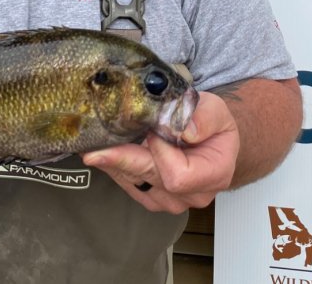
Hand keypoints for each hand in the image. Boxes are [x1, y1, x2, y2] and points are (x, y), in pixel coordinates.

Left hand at [82, 92, 239, 213]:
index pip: (179, 175)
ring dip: (114, 162)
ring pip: (134, 182)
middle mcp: (192, 195)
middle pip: (150, 179)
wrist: (209, 140)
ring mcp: (169, 200)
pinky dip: (114, 166)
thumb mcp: (216, 110)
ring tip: (96, 146)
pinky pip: (126, 184)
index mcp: (214, 174)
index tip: (152, 131)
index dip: (161, 153)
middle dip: (123, 160)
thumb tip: (186, 130)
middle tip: (95, 150)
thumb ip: (205, 118)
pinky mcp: (150, 198)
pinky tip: (103, 151)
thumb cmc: (213, 126)